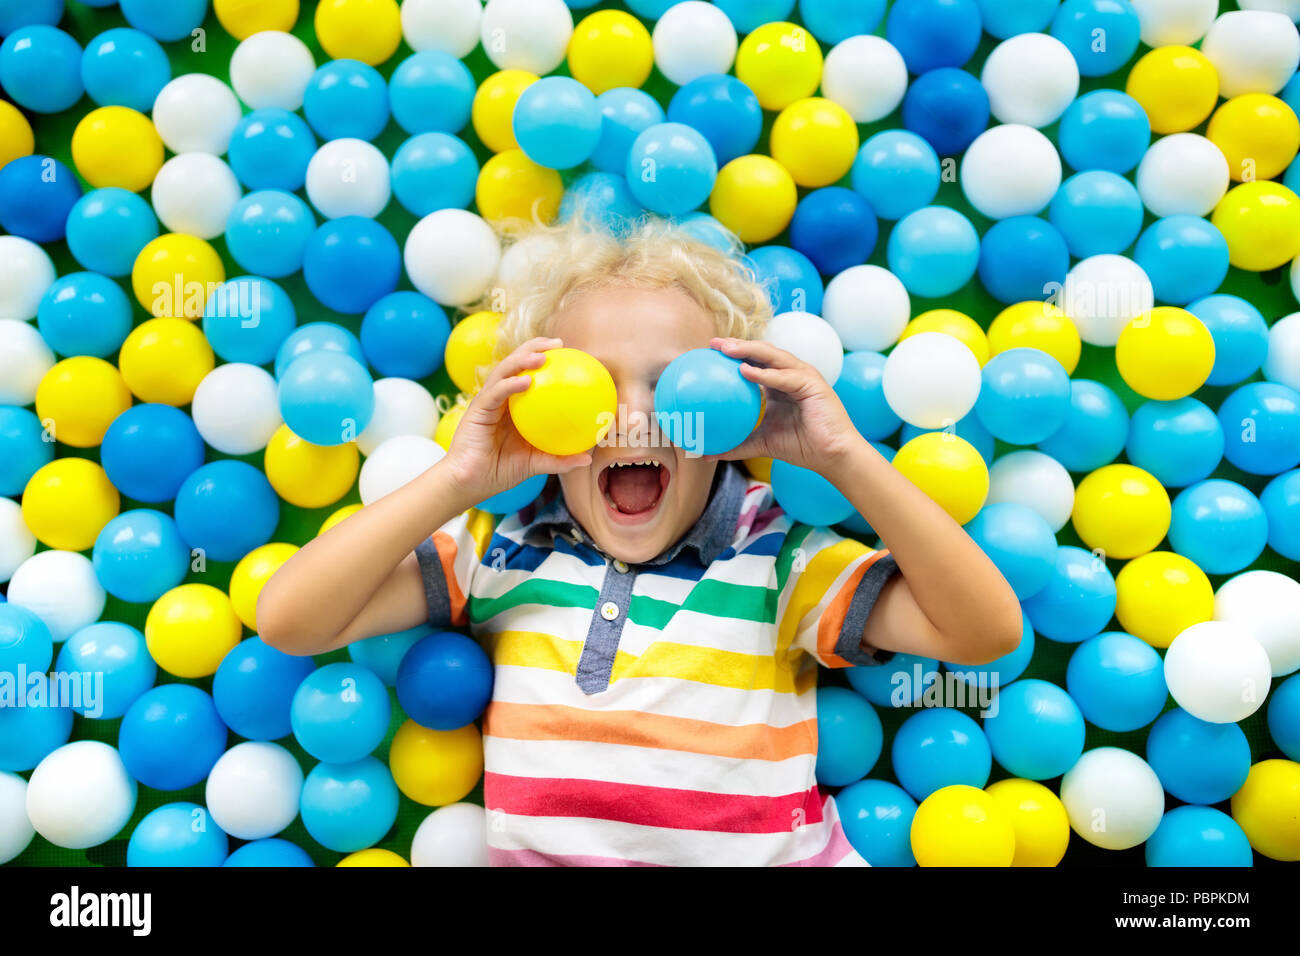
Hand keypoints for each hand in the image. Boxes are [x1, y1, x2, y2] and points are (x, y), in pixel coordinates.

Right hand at [443, 337, 592, 499]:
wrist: (469, 483)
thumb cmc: (499, 472)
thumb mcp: (535, 463)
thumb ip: (558, 459)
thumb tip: (586, 459)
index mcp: (512, 405)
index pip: (527, 373)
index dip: (544, 358)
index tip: (568, 353)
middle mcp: (499, 398)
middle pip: (515, 363)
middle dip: (535, 347)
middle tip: (558, 344)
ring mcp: (487, 402)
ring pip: (503, 371)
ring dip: (522, 359)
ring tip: (542, 356)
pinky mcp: (477, 410)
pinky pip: (496, 393)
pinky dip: (510, 384)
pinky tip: (527, 380)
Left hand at [706, 337, 860, 471]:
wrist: (832, 456)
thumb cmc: (801, 447)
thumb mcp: (761, 443)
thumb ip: (736, 445)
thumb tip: (706, 455)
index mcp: (779, 383)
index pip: (754, 362)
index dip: (733, 354)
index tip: (709, 352)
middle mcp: (791, 374)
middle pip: (761, 352)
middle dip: (737, 345)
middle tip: (713, 344)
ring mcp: (803, 376)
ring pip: (773, 357)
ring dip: (748, 350)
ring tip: (726, 349)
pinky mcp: (813, 384)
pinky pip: (785, 377)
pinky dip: (765, 373)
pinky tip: (744, 371)